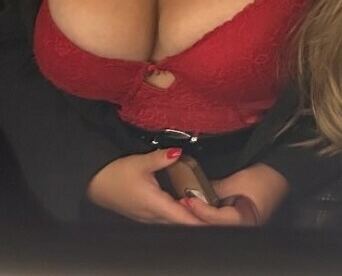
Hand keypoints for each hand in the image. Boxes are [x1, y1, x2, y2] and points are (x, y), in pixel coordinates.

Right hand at [87, 148, 205, 224]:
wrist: (95, 184)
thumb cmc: (116, 174)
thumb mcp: (140, 162)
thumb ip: (161, 158)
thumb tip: (178, 152)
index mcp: (153, 204)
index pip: (180, 216)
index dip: (196, 217)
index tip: (211, 216)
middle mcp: (151, 215)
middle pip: (178, 221)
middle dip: (196, 217)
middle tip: (213, 209)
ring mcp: (147, 217)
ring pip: (171, 221)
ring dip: (186, 216)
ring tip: (204, 207)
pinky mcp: (144, 214)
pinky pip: (165, 218)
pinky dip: (177, 213)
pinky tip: (184, 204)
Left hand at [182, 163, 288, 226]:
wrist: (283, 171)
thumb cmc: (266, 177)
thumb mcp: (240, 181)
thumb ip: (217, 188)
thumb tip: (195, 191)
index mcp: (245, 222)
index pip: (217, 219)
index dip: (201, 209)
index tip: (188, 200)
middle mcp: (241, 226)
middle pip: (213, 225)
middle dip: (197, 215)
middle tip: (183, 203)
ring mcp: (239, 223)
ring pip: (214, 222)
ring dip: (201, 212)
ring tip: (187, 201)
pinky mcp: (238, 217)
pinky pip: (219, 216)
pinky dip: (208, 209)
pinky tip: (198, 202)